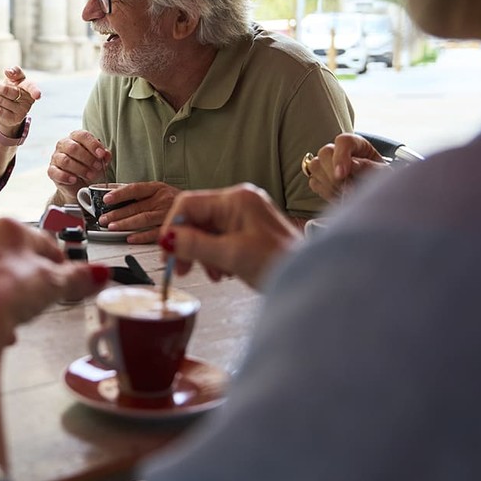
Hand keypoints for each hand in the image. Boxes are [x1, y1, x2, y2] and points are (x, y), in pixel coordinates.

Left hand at [0, 65, 41, 136]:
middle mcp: (28, 100)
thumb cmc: (13, 90)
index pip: (31, 87)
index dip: (35, 91)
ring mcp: (22, 111)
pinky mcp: (13, 119)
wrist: (9, 110)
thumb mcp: (15, 80)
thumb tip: (8, 71)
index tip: (37, 95)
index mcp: (29, 87)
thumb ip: (14, 72)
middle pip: (6, 90)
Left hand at [0, 219, 108, 350]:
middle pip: (16, 259)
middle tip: (42, 299)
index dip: (59, 263)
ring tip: (20, 317)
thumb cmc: (8, 292)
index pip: (44, 243)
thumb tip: (100, 273)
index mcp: (8, 229)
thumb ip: (78, 278)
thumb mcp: (54, 285)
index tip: (66, 278)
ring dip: (8, 296)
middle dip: (30, 280)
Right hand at [47, 130, 110, 203]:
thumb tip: (106, 154)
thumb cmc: (89, 168)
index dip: (93, 144)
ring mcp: (56, 157)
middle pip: (73, 148)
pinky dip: (66, 176)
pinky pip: (55, 172)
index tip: (101, 154)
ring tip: (90, 175)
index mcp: (76, 138)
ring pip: (65, 160)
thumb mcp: (99, 162)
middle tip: (98, 167)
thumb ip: (104, 157)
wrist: (79, 186)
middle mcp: (64, 145)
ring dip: (80, 169)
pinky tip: (74, 180)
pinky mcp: (51, 170)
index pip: (82, 136)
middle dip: (88, 158)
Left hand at [99, 181, 181, 243]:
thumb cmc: (173, 201)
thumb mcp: (157, 191)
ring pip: (144, 219)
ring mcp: (168, 214)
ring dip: (126, 224)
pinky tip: (130, 238)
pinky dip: (141, 236)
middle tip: (103, 219)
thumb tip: (111, 190)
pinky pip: (155, 233)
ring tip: (112, 227)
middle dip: (117, 214)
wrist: (199, 209)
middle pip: (136, 206)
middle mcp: (163, 199)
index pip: (135, 189)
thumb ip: (137, 193)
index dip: (120, 194)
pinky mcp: (173, 227)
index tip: (107, 199)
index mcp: (157, 188)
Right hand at [158, 183, 301, 289]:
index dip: (173, 227)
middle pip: (197, 217)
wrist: (313, 281)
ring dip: (202, 253)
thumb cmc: (280, 264)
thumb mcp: (232, 256)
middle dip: (187, 243)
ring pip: (207, 230)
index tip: (166, 251)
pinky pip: (220, 238)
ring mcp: (246, 216)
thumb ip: (196, 246)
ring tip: (212, 274)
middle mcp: (240, 202)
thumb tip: (167, 239)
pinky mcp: (249, 231)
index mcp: (237, 199)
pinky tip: (222, 272)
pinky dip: (215, 255)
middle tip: (181, 268)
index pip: (189, 204)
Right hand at [306, 133, 387, 201]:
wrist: (379, 193)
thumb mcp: (384, 173)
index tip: (341, 174)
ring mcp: (327, 164)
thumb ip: (370, 167)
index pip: (343, 141)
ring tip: (346, 194)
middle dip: (333, 174)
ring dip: (329, 184)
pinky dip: (326, 192)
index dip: (340, 157)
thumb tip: (353, 165)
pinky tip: (340, 197)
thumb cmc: (383, 180)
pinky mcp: (320, 178)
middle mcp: (339, 151)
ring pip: (315, 166)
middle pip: (325, 153)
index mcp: (357, 144)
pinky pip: (314, 182)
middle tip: (348, 189)